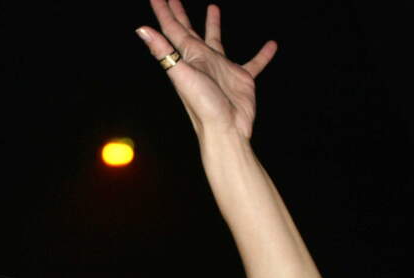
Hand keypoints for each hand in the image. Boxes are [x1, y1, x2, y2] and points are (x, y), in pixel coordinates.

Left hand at [137, 1, 276, 139]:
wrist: (226, 129)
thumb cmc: (202, 105)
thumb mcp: (182, 75)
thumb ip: (163, 51)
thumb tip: (141, 29)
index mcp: (189, 57)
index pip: (172, 29)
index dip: (164, 11)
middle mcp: (203, 60)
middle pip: (188, 31)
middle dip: (180, 14)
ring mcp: (222, 68)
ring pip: (216, 40)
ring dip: (213, 25)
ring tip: (213, 7)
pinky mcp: (241, 78)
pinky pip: (253, 61)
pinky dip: (262, 54)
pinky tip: (272, 45)